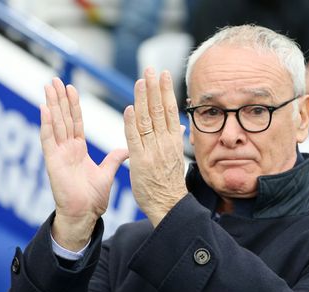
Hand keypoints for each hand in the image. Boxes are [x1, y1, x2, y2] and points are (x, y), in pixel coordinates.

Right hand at [41, 77, 128, 250]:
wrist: (85, 215)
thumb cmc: (93, 199)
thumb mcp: (107, 173)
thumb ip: (115, 159)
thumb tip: (127, 148)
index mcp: (78, 150)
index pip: (75, 122)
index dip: (73, 105)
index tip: (71, 87)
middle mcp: (66, 149)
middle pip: (63, 118)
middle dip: (59, 99)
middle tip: (55, 79)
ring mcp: (58, 155)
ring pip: (54, 124)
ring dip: (51, 105)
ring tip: (48, 86)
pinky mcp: (52, 162)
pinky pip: (48, 140)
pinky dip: (46, 124)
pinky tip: (44, 108)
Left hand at [124, 68, 187, 227]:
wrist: (169, 206)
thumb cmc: (170, 185)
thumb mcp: (175, 160)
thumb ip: (174, 141)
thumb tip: (179, 127)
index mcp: (173, 141)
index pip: (169, 111)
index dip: (166, 91)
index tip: (163, 74)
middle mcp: (164, 143)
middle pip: (159, 110)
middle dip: (155, 88)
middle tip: (151, 69)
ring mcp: (152, 151)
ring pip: (147, 120)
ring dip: (143, 99)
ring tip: (141, 80)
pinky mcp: (140, 161)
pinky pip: (134, 139)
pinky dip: (131, 123)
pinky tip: (130, 108)